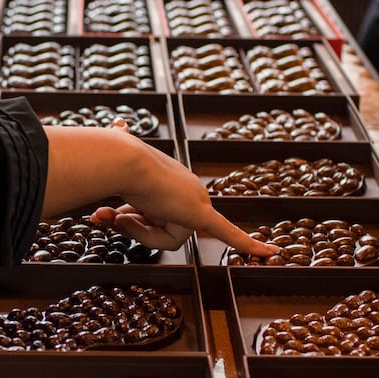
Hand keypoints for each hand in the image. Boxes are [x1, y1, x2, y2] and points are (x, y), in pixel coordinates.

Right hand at [42, 124, 276, 257]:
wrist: (120, 160)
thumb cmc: (115, 163)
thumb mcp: (118, 169)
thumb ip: (126, 152)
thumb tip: (118, 124)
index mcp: (177, 181)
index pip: (159, 212)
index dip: (132, 219)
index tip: (111, 216)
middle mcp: (191, 189)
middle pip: (163, 230)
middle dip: (133, 227)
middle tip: (108, 216)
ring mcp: (196, 202)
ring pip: (167, 240)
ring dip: (138, 232)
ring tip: (118, 216)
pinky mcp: (198, 214)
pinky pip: (228, 233)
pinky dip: (249, 245)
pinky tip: (270, 253)